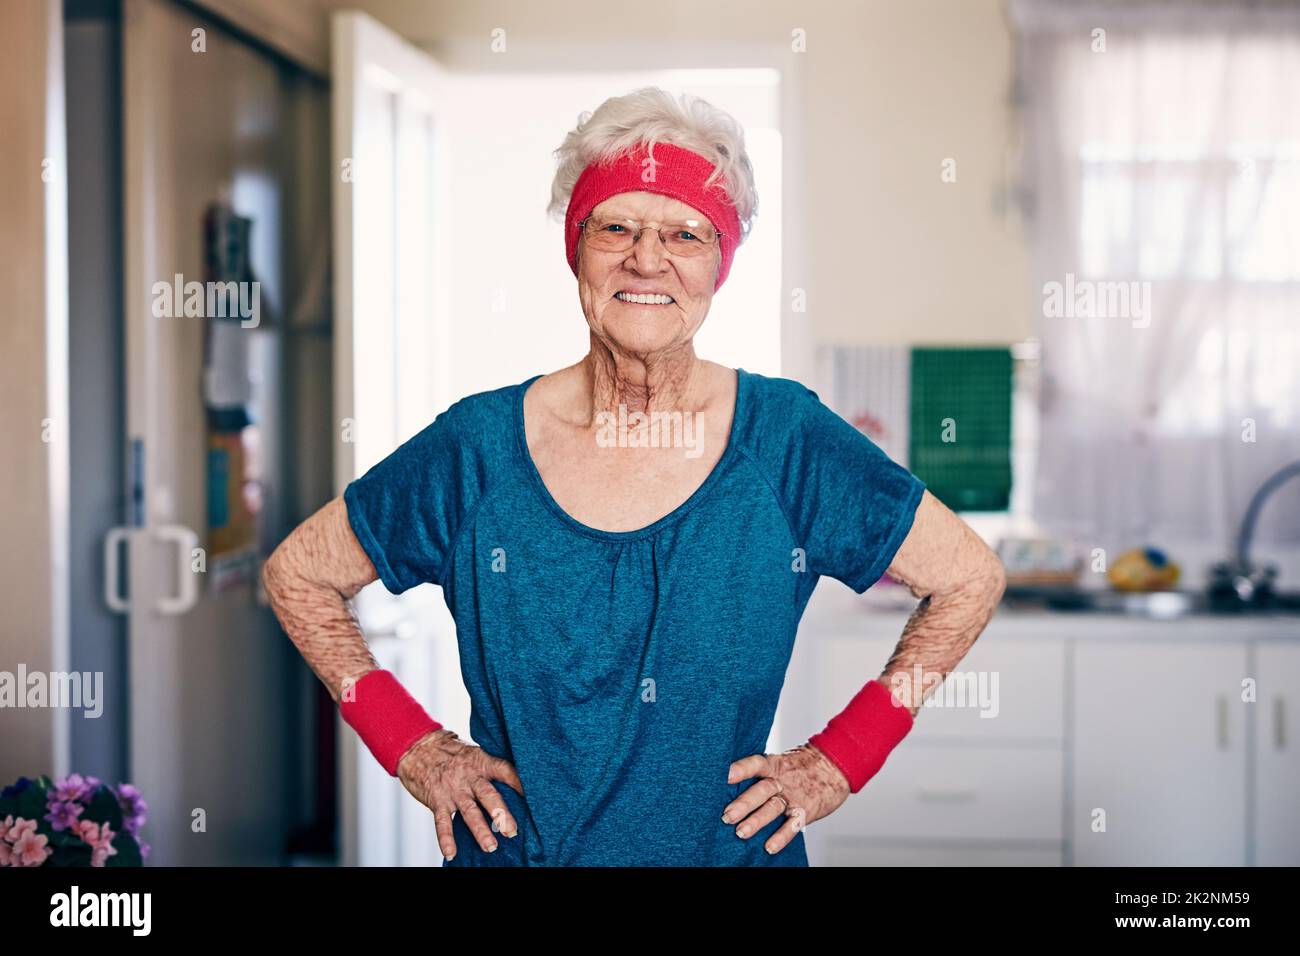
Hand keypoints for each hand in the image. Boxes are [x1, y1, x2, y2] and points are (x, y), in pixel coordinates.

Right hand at [396, 728, 524, 860]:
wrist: (418, 748)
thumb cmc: (450, 753)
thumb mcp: (472, 753)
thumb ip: (489, 768)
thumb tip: (516, 783)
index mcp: (481, 762)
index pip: (504, 770)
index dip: (518, 782)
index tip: (534, 795)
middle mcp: (469, 776)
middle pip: (488, 795)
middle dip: (501, 814)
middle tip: (512, 831)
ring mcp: (452, 789)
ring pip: (469, 811)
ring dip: (480, 830)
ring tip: (491, 846)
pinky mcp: (437, 800)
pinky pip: (442, 822)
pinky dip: (446, 839)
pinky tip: (451, 853)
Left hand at [722, 743, 851, 854]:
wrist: (836, 765)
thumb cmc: (803, 765)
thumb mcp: (782, 761)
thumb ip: (762, 772)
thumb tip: (731, 782)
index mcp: (774, 765)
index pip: (755, 764)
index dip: (740, 769)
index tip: (723, 775)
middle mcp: (782, 780)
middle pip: (761, 790)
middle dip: (743, 803)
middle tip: (726, 815)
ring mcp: (794, 796)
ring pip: (773, 808)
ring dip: (756, 821)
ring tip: (741, 832)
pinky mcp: (806, 811)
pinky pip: (793, 825)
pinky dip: (781, 837)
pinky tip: (769, 847)